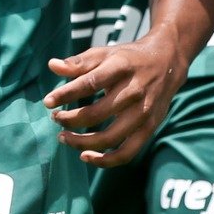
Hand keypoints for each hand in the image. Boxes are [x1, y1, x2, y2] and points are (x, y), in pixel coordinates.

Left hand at [42, 31, 187, 166]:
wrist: (167, 62)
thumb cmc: (128, 59)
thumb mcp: (105, 53)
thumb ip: (79, 62)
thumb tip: (52, 66)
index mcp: (121, 67)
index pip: (90, 82)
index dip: (66, 94)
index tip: (47, 102)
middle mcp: (134, 90)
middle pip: (96, 113)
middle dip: (70, 119)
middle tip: (55, 118)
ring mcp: (144, 112)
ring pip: (109, 137)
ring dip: (82, 142)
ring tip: (64, 137)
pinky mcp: (150, 128)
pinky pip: (126, 153)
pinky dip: (104, 160)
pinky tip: (85, 156)